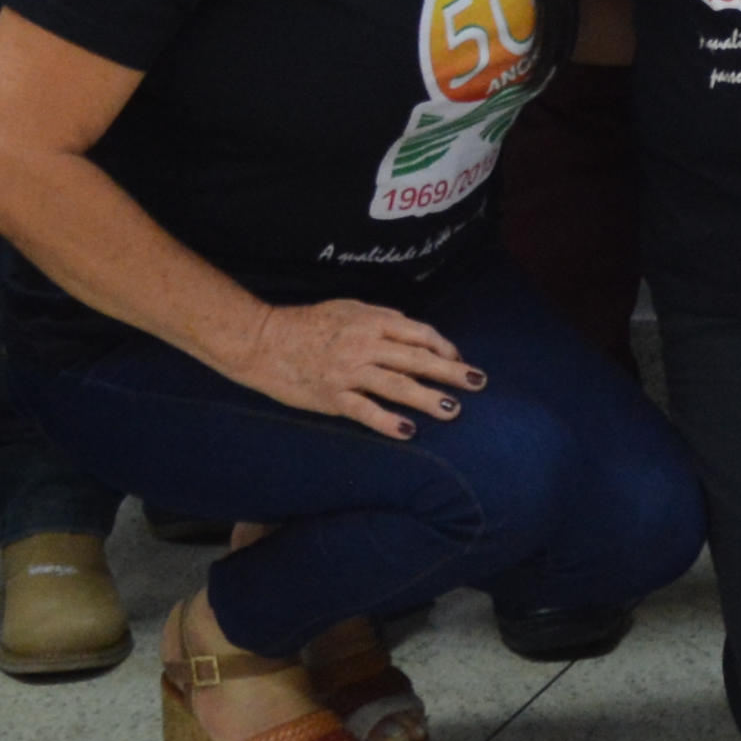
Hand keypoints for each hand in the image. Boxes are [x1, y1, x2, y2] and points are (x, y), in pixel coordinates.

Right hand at [233, 297, 485, 441]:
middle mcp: (364, 345)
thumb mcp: (347, 308)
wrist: (262, 341)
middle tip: (478, 383)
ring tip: (453, 410)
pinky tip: (408, 432)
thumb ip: (381, 317)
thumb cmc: (306, 323)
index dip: (444, 346)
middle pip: (418, 359)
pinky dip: (388, 422)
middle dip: (451, 371)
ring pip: (397, 386)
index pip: (419, 333)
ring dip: (428, 399)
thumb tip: (412, 328)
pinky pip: (365, 411)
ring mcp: (348, 372)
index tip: (458, 359)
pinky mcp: (332, 397)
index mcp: (371, 322)